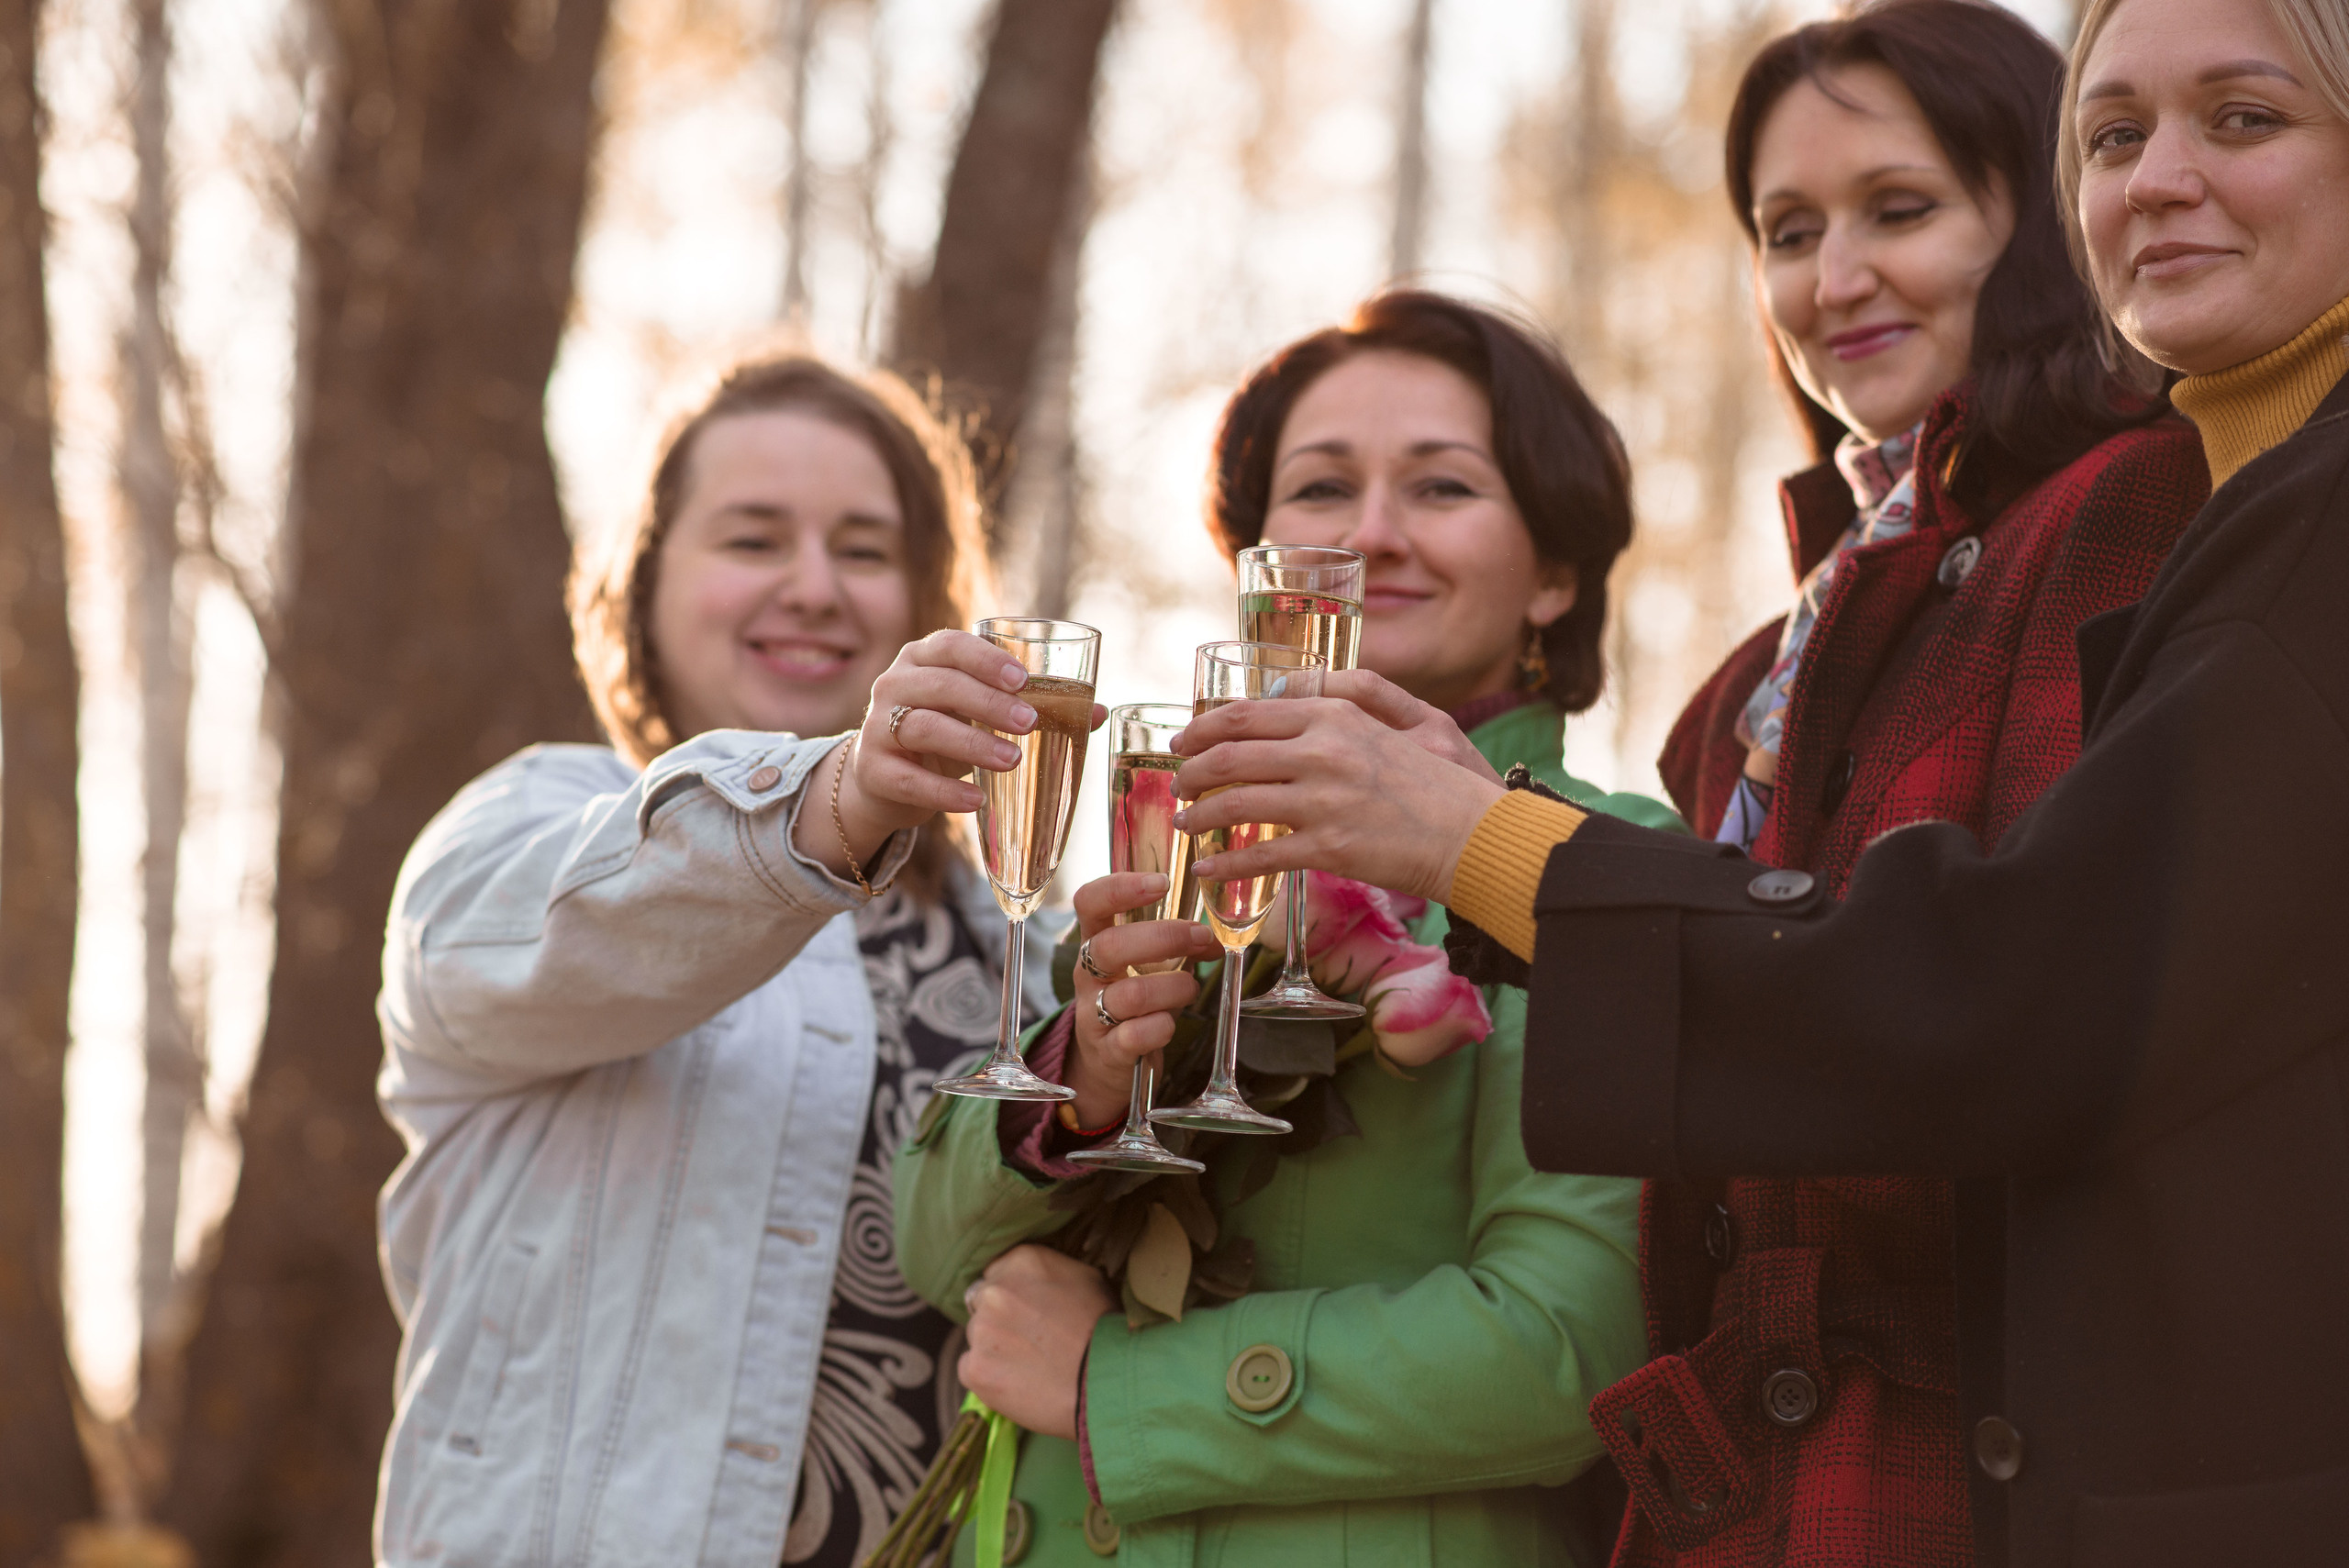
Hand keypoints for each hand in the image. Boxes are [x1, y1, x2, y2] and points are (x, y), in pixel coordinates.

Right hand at [801, 630, 1104, 876]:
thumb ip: (1032, 707)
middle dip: (988, 703)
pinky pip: (908, 779)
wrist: (885, 779)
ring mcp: (878, 727)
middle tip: (1031, 724)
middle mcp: (895, 684)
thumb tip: (1098, 710)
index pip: (950, 645)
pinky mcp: (873, 770)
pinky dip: (944, 790)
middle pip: (940, 685)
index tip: (1022, 679)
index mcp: (923, 659)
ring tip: (1012, 760)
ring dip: (971, 743)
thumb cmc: (945, 734)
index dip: (986, 659)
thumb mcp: (980, 714)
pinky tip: (977, 800)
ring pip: (922, 727)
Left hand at [958, 1245, 1115, 1440]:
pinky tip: (1018, 1382)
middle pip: (981, 1303)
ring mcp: (981, 1330)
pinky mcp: (974, 1368)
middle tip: (1030, 1342)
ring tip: (1031, 1366)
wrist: (1107, 1383)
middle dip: (1000, 1319)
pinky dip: (988, 1376)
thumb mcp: (1087, 1279)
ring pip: (977, 1336)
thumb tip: (1032, 1280)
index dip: (1014, 1296)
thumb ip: (1050, 1271)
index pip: (997, 1273)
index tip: (1030, 1314)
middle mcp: (995, 1290)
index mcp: (1022, 1261)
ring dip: (994, 1348)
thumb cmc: (1105, 1331)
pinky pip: (970, 1368)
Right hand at [1063, 874, 1221, 1126]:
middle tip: (1199, 937)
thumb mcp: (1149, 965)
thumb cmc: (1136, 999)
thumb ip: (1180, 945)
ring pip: (1128, 995)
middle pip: (1107, 947)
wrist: (1108, 1060)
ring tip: (1191, 987)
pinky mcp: (1109, 1050)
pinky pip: (1133, 1036)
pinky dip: (1160, 1027)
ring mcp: (1093, 1014)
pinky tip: (1170, 1023)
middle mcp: (1088, 975)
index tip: (1161, 883)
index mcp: (1095, 942)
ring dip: (1172, 987)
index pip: (1090, 903)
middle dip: (1161, 938)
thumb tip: (1217, 936)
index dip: (1120, 888)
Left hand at [1173, 671, 1505, 903]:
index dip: (1203, 728)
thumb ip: (1351, 693)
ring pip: (1236, 803)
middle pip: (1230, 755)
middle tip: (1180, 783)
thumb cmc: (1443, 779)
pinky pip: (1260, 854)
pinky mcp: (1330, 848)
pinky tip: (1208, 868)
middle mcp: (1324, 751)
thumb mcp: (1409, 716)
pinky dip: (1225, 863)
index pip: (1248, 714)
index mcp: (1337, 715)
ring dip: (1199, 815)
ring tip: (1186, 822)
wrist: (1476, 835)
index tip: (1184, 742)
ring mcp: (1324, 801)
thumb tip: (1290, 686)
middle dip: (1192, 771)